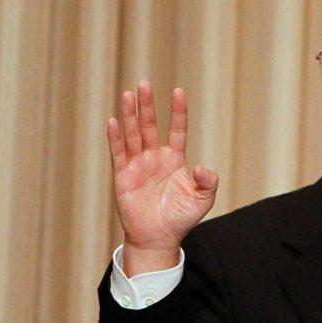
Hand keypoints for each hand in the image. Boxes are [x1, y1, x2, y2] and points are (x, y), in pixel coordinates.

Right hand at [107, 81, 218, 274]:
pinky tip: (114, 121)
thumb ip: (208, 182)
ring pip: (133, 135)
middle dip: (148, 106)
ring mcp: (138, 165)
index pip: (177, 129)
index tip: (178, 91)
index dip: (178, 112)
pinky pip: (118, 153)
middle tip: (144, 84)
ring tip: (128, 94)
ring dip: (130, 115)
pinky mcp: (123, 176)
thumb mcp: (203, 200)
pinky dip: (116, 137)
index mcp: (175, 159)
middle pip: (150, 126)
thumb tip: (200, 166)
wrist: (158, 239)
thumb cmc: (181, 218)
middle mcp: (155, 158)